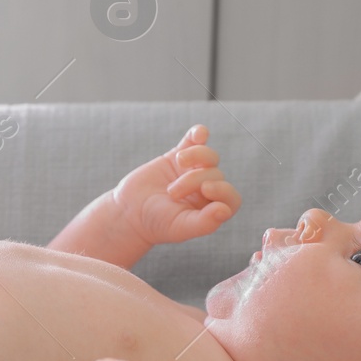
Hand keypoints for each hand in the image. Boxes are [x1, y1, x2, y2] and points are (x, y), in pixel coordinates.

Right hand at [111, 125, 240, 245]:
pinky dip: (199, 134)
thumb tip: (224, 210)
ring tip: (179, 161)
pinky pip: (194, 140)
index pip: (230, 197)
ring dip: (197, 154)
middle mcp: (206, 189)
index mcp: (211, 209)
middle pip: (215, 174)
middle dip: (193, 179)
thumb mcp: (180, 227)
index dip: (223, 190)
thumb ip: (204, 223)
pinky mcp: (178, 156)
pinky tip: (199, 133)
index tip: (205, 188)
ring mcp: (193, 170)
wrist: (130, 210)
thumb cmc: (156, 223)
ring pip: (208, 155)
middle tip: (171, 192)